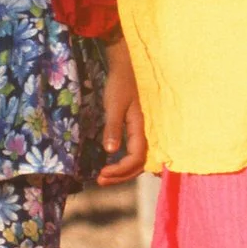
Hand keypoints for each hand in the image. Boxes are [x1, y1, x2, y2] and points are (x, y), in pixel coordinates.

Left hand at [95, 37, 147, 185]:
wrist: (127, 67)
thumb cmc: (120, 84)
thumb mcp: (114, 104)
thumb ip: (113, 127)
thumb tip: (110, 151)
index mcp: (141, 127)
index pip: (136, 158)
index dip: (120, 170)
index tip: (101, 173)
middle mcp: (146, 132)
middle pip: (140, 164)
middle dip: (121, 176)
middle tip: (100, 181)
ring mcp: (144, 130)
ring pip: (139, 159)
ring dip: (123, 172)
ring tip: (105, 177)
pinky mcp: (138, 128)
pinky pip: (137, 151)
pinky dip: (126, 163)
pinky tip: (114, 164)